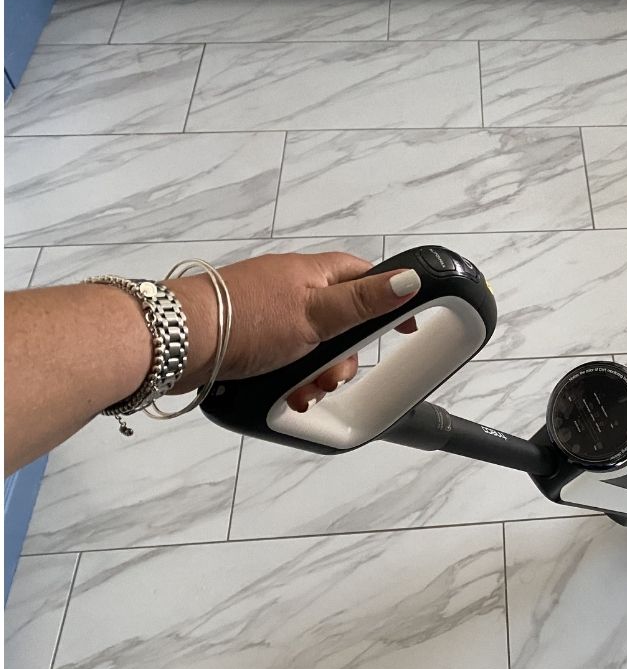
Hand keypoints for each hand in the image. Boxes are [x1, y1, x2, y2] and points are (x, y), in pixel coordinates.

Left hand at [167, 253, 418, 412]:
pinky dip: (291, 380)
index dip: (388, 298)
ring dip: (317, 375)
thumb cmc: (245, 320)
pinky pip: (285, 363)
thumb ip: (364, 301)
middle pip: (340, 323)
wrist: (175, 341)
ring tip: (306, 392)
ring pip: (313, 348)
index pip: (364, 276)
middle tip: (335, 375)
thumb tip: (409, 278)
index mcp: (312, 273)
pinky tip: (287, 395)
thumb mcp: (316, 313)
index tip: (404, 328)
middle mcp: (291, 290)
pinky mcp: (247, 341)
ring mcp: (268, 316)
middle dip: (344, 356)